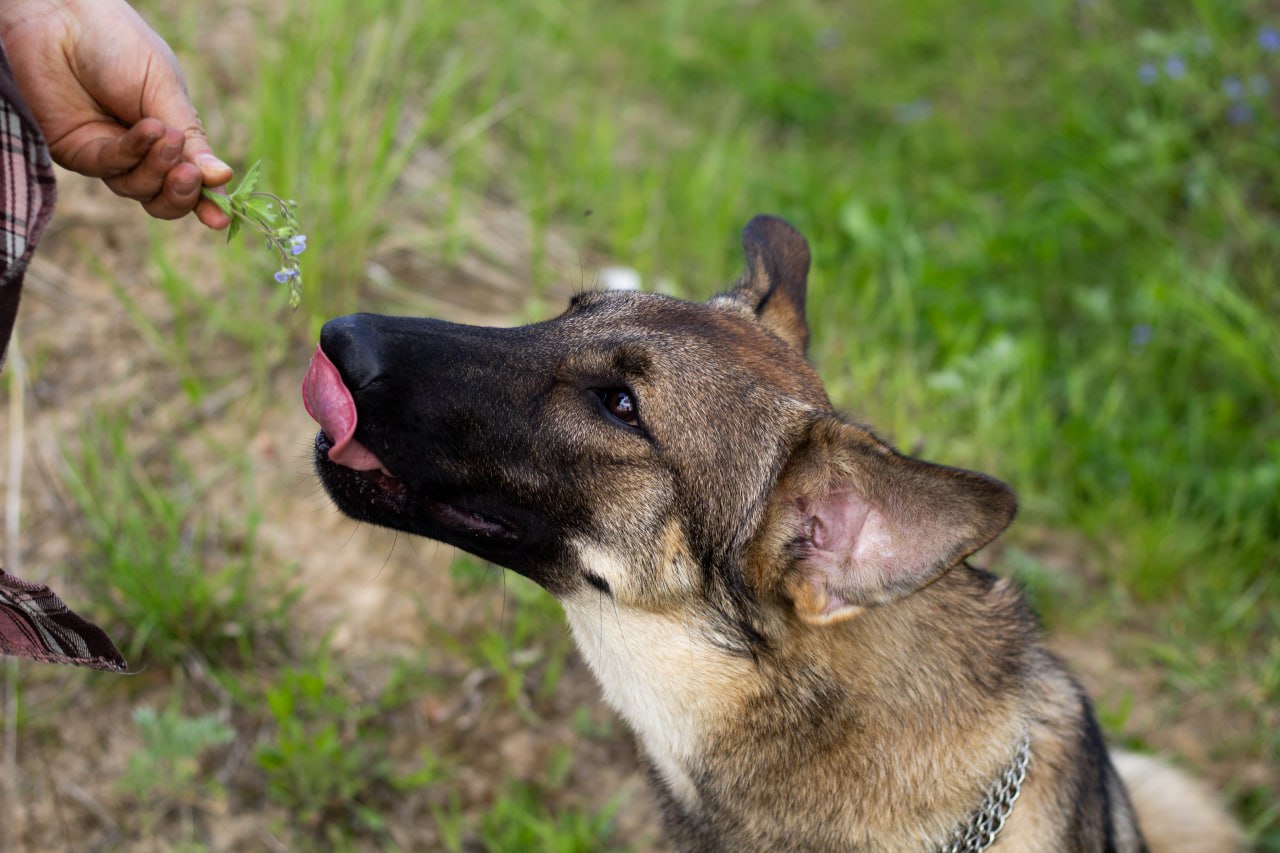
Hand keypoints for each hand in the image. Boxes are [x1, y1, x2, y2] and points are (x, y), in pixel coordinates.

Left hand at [0, 0, 232, 227]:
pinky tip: (146, 129)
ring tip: (166, 136)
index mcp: (169, 136)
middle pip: (163, 199)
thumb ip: (190, 139)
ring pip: (138, 189)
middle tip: (191, 177)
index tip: (221, 216)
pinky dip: (132, 152)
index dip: (206, 202)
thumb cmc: (118, 43)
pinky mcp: (77, 152)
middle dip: (181, 195)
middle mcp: (140, 153)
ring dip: (157, 169)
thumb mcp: (166, 90)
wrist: (62, 17)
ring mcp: (108, 156)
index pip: (191, 179)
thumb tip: (223, 179)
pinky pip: (110, 167)